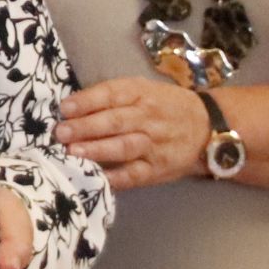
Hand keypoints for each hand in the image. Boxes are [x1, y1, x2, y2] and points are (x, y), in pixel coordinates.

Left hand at [56, 75, 210, 190]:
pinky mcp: (158, 169)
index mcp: (141, 93)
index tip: (64, 108)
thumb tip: (71, 106)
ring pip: (123, 147)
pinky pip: (134, 175)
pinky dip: (115, 178)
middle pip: (115, 121)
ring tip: (73, 152)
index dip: (87, 101)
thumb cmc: (164, 106)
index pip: (112, 94)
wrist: (207, 127)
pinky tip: (96, 177)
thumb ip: (111, 97)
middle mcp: (148, 118)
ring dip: (97, 150)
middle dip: (86, 127)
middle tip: (61, 133)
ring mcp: (154, 145)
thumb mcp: (142, 90)